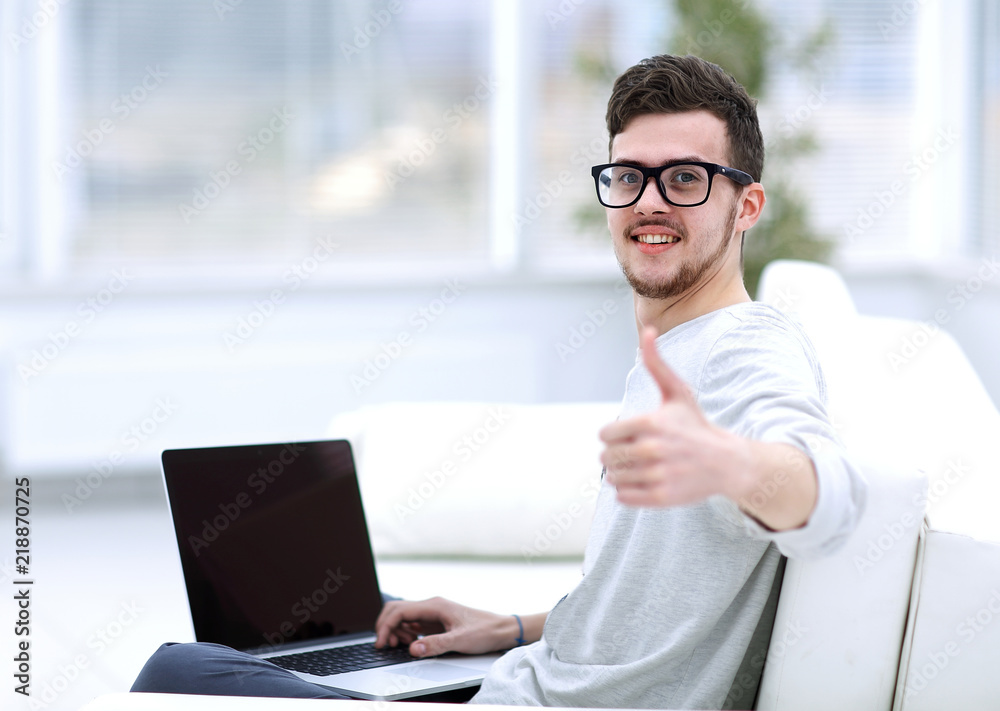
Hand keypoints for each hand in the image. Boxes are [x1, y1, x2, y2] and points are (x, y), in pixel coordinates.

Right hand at [374, 597, 519, 657]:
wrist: (500, 629)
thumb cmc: (484, 631)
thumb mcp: (460, 641)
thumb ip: (436, 644)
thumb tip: (413, 648)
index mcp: (435, 605)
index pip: (399, 610)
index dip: (385, 626)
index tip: (381, 643)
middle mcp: (432, 606)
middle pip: (397, 609)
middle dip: (385, 626)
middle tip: (384, 645)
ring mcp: (433, 613)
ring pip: (403, 617)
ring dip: (395, 630)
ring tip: (398, 646)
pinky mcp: (435, 621)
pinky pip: (412, 623)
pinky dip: (404, 633)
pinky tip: (410, 643)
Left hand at [599, 327, 747, 507]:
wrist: (727, 462)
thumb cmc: (696, 425)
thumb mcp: (678, 392)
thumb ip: (656, 363)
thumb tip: (648, 330)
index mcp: (649, 423)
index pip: (605, 435)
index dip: (614, 435)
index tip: (630, 435)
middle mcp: (651, 449)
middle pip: (606, 458)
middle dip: (616, 456)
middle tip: (635, 453)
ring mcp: (656, 474)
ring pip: (613, 479)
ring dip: (621, 474)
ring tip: (640, 467)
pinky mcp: (661, 497)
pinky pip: (623, 498)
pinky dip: (627, 492)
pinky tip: (643, 482)